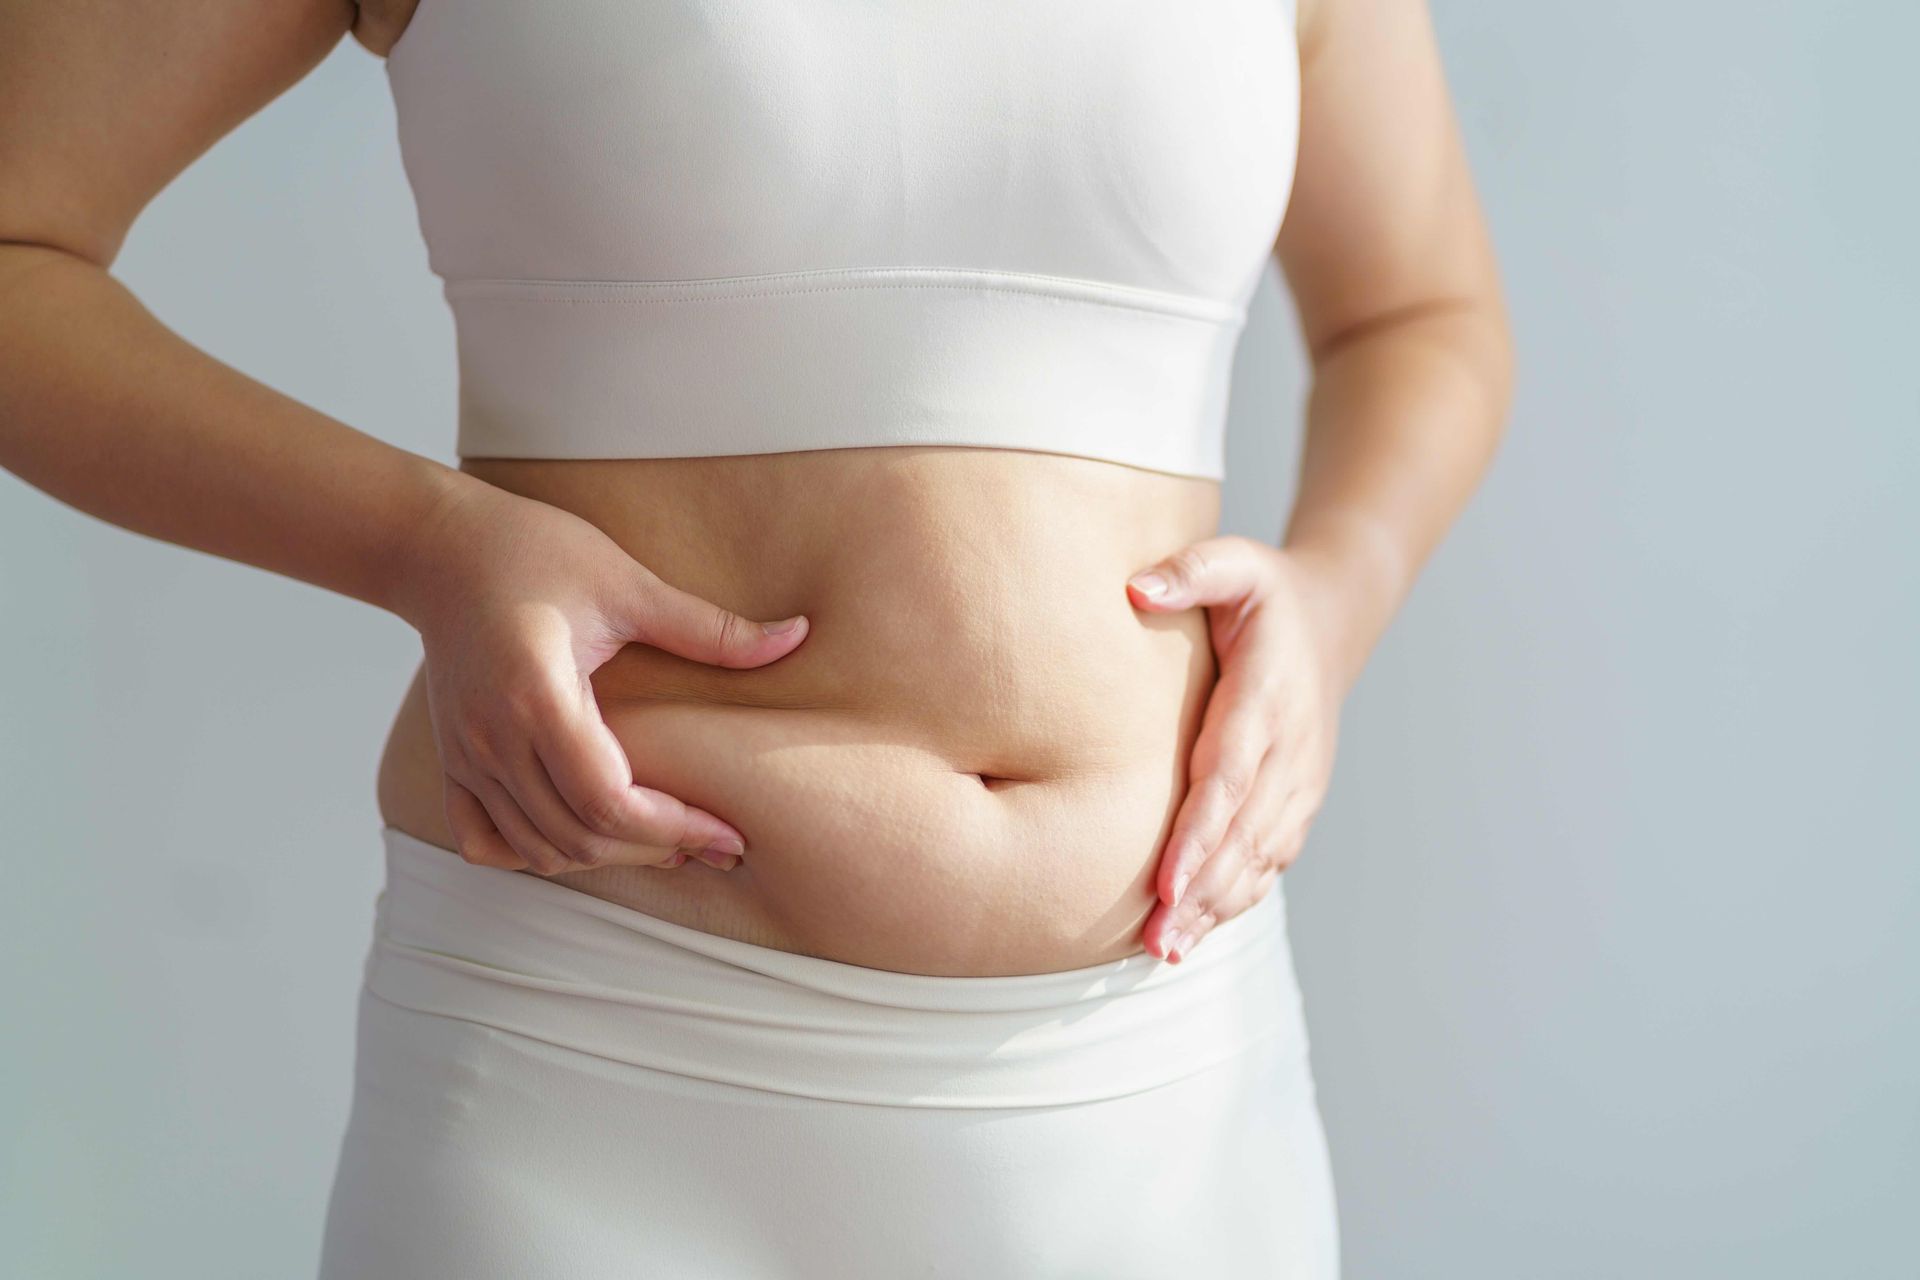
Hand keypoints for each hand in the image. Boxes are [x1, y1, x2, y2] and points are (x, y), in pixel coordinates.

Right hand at [390, 476, 808, 875]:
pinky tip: (585, 837)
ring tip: (668, 842)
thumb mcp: (626, 581)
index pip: (608, 800)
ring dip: (606, 858)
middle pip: (578, 837)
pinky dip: (537, 854)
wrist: (437, 548)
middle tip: (717, 844)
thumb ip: (709, 627)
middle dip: (655, 849)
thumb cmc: (531, 550)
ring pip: (537, 850)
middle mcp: (494, 740)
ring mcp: (466, 757)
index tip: (729, 834)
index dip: (674, 828)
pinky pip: (486, 841)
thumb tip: (797, 636)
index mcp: (537, 696)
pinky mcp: (452, 761)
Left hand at [1126, 536, 1346, 961]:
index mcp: (1271, 695)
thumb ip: (1189, 570)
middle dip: (1201, 890)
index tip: (1166, 878)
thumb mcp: (1234, 562)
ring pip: (1259, 857)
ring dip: (1215, 906)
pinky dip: (1235, 899)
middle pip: (1245, 833)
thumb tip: (1134, 588)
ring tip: (1166, 949)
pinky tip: (1194, 932)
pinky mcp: (1298, 802)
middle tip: (1156, 939)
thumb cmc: (1263, 592)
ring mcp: (1301, 782)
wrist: (1332, 620)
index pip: (1233, 774)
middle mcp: (1294, 749)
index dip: (1202, 832)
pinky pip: (1269, 860)